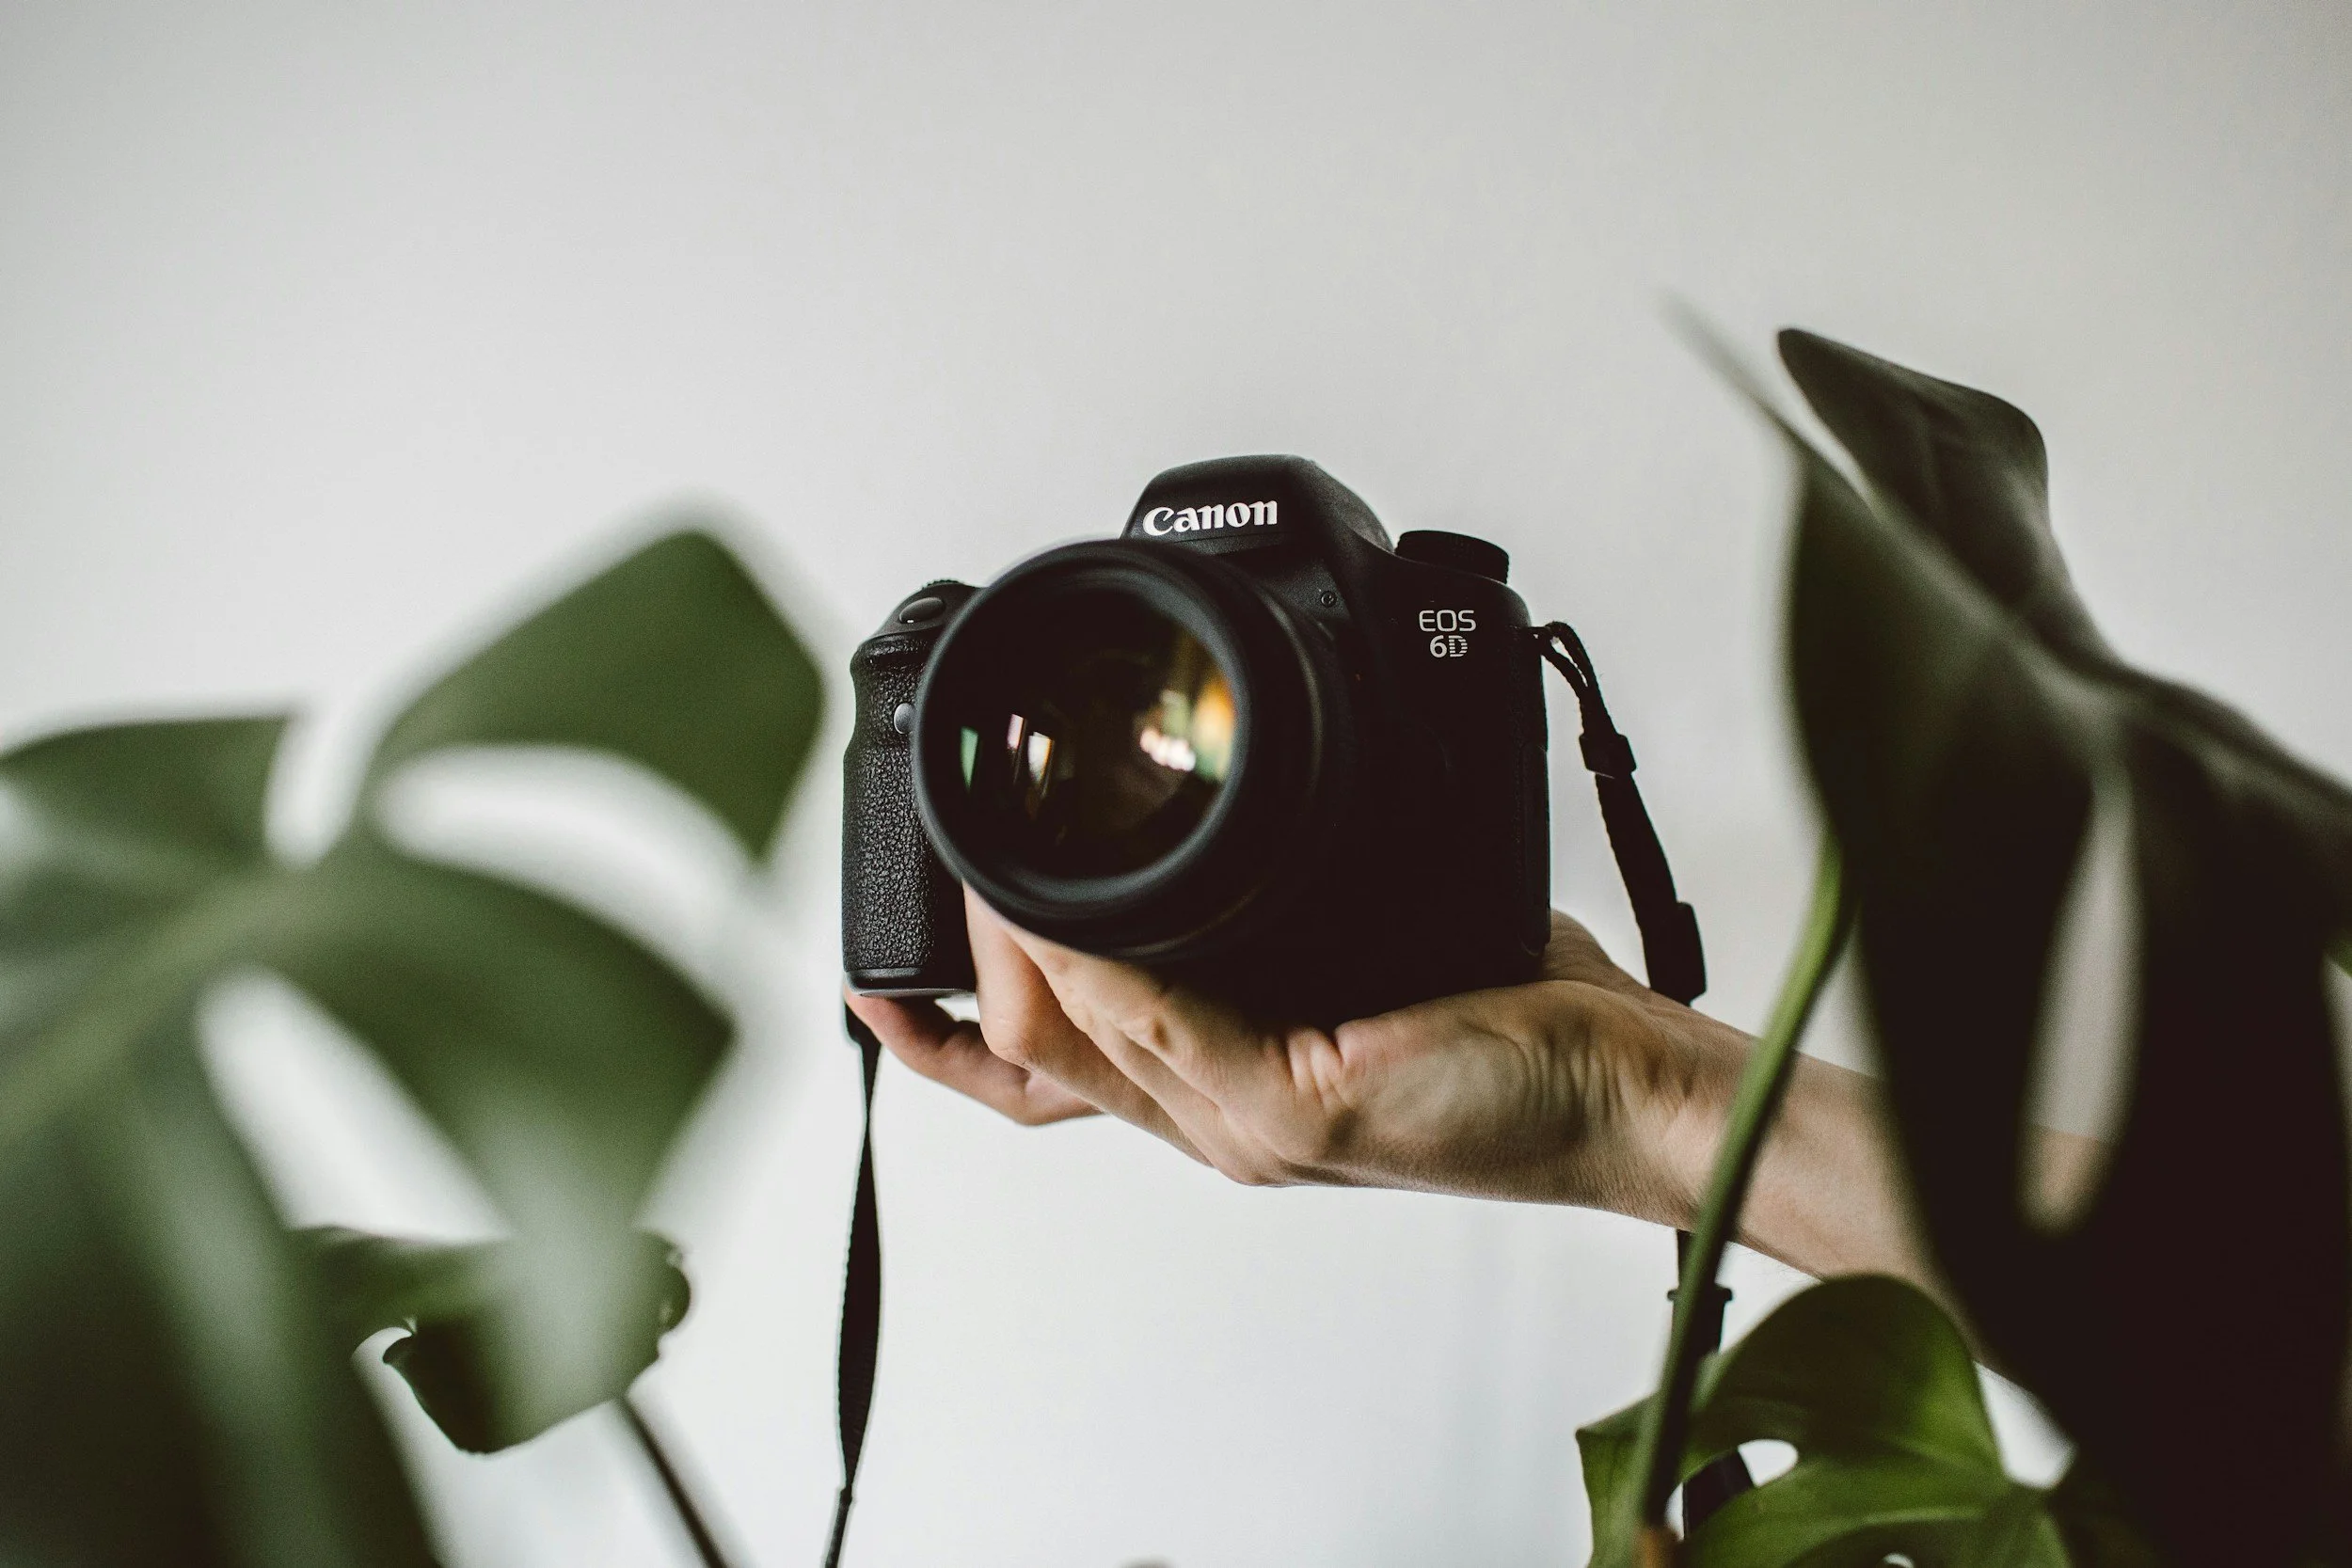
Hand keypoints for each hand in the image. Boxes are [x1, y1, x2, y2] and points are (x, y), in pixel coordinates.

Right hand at [845, 890, 1755, 1224]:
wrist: (1623, 1090)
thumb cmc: (1511, 1026)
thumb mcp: (1368, 951)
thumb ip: (1284, 910)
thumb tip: (1240, 824)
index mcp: (1219, 1087)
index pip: (1047, 1078)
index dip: (947, 1035)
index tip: (882, 977)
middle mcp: (1214, 1121)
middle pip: (1030, 1063)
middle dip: (956, 973)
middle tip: (944, 868)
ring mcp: (1246, 1126)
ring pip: (1073, 1045)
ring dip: (1013, 947)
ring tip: (989, 858)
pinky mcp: (1296, 1109)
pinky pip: (1160, 1033)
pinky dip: (1096, 966)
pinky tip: (1061, 909)